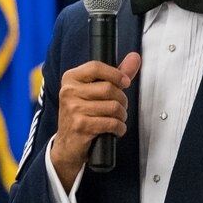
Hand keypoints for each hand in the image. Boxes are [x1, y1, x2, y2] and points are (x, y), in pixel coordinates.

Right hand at [51, 52, 140, 189]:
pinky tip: (115, 129)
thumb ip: (115, 74)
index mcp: (70, 78)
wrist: (67, 145)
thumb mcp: (94, 92)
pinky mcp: (81, 126)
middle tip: (120, 107)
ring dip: (121, 115)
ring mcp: (73, 109)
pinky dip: (119, 128)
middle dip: (122, 100)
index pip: (96, 67)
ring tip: (117, 118)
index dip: (115, 74)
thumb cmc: (82, 115)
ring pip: (112, 107)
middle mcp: (69, 91)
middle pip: (108, 88)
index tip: (125, 82)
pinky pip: (111, 123)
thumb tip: (134, 57)